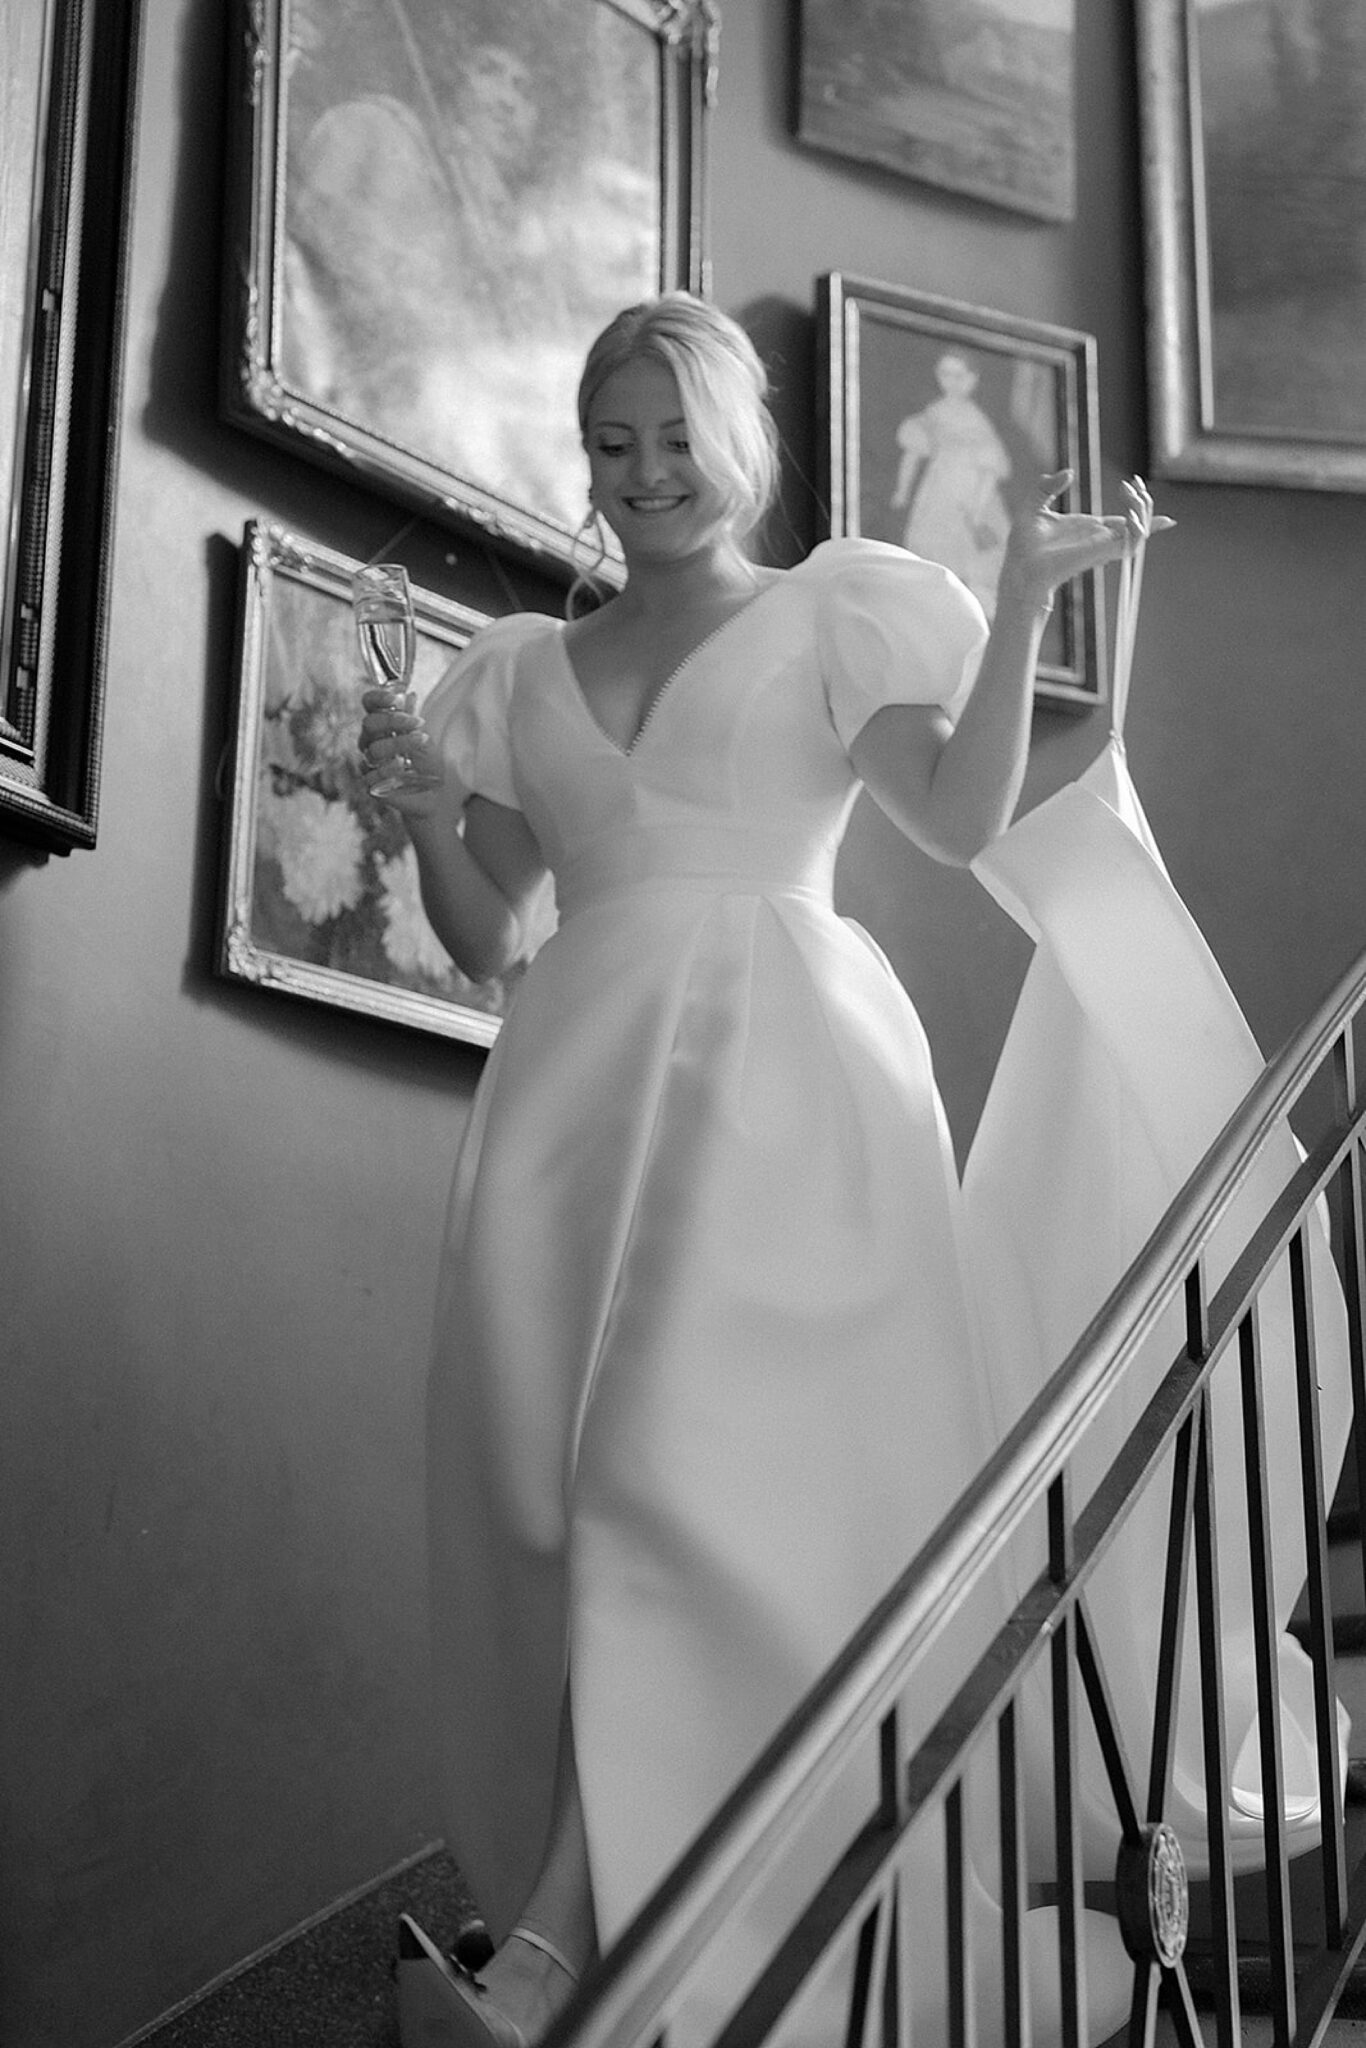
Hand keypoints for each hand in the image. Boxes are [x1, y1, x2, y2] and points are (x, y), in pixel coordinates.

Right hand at [358, 684, 447, 815]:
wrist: (436, 795)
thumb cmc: (428, 765)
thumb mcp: (424, 739)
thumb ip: (412, 720)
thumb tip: (409, 695)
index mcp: (380, 727)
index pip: (369, 706)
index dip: (377, 699)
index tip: (394, 699)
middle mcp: (370, 743)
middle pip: (369, 724)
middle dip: (393, 721)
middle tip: (418, 723)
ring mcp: (369, 765)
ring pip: (373, 749)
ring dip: (399, 743)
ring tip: (420, 743)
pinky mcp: (371, 786)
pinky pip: (372, 775)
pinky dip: (388, 768)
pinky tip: (402, 766)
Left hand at [999, 471, 1172, 613]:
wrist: (1020, 567)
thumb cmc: (1023, 547)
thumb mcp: (1033, 507)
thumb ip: (1048, 487)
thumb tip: (1068, 472)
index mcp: (1088, 529)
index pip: (1123, 520)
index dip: (1138, 505)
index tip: (1138, 482)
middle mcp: (1100, 538)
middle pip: (1137, 522)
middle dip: (1143, 501)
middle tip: (1133, 483)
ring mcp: (1103, 546)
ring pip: (1140, 531)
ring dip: (1144, 510)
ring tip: (1132, 493)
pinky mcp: (1102, 552)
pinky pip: (1132, 542)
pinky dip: (1139, 526)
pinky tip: (1132, 511)